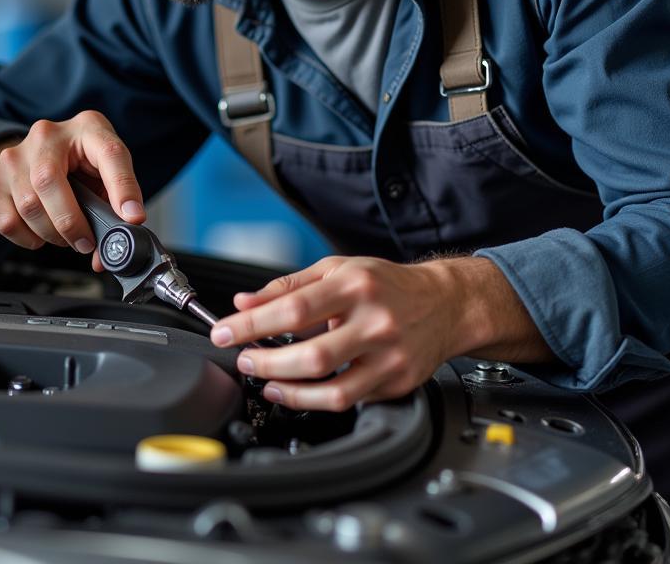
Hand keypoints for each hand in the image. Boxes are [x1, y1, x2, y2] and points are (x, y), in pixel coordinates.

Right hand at [0, 110, 144, 263]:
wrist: (34, 157)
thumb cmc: (78, 166)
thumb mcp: (103, 173)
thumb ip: (114, 205)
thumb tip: (110, 249)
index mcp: (86, 128)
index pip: (108, 153)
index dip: (122, 187)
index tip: (132, 217)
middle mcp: (47, 135)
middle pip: (49, 180)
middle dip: (71, 223)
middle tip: (86, 243)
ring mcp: (15, 156)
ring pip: (28, 204)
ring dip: (51, 233)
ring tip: (65, 237)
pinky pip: (7, 221)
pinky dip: (27, 238)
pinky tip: (40, 234)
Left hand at [209, 254, 553, 410]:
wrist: (444, 303)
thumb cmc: (385, 283)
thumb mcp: (336, 269)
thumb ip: (287, 286)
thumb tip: (244, 302)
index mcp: (354, 285)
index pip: (292, 308)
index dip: (252, 324)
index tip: (225, 332)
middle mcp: (374, 321)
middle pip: (310, 355)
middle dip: (265, 363)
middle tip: (243, 360)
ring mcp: (389, 356)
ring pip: (331, 389)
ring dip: (288, 390)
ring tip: (265, 381)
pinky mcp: (398, 382)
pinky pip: (349, 400)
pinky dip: (315, 401)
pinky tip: (295, 392)